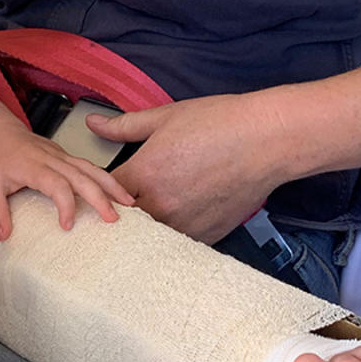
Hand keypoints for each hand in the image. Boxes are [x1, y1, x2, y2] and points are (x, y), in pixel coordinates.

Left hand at [0, 121, 133, 239]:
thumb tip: (3, 236)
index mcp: (34, 166)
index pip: (56, 184)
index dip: (65, 205)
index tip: (67, 225)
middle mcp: (52, 159)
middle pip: (82, 176)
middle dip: (100, 197)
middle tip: (112, 218)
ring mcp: (62, 156)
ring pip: (91, 168)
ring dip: (111, 185)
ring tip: (129, 203)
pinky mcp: (67, 156)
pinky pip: (90, 166)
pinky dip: (106, 179)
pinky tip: (117, 192)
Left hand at [85, 93, 284, 243]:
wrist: (267, 141)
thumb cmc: (220, 124)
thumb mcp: (165, 117)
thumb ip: (124, 126)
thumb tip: (94, 124)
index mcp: (145, 174)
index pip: (105, 192)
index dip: (99, 188)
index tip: (101, 185)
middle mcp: (161, 205)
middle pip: (123, 221)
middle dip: (117, 213)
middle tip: (118, 204)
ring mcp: (185, 225)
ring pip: (149, 237)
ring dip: (143, 228)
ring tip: (147, 214)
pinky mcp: (207, 236)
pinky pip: (177, 244)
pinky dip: (169, 237)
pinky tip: (172, 223)